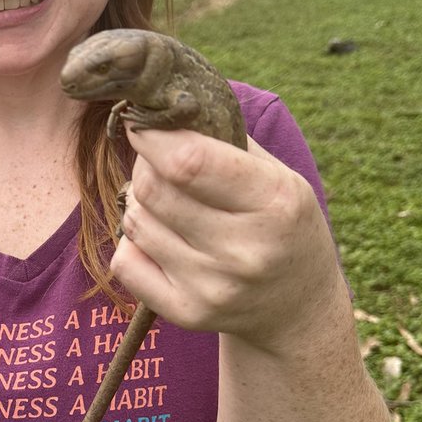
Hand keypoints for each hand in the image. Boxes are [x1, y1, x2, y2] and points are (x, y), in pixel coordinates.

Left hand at [110, 126, 342, 349]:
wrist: (297, 307)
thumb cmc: (282, 225)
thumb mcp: (278, 176)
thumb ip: (226, 141)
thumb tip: (159, 107)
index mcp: (274, 202)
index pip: (189, 161)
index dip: (153, 136)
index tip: (141, 122)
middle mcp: (245, 251)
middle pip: (153, 190)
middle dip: (146, 166)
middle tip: (159, 164)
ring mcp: (213, 288)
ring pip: (136, 222)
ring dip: (141, 204)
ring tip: (170, 206)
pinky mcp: (187, 314)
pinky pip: (124, 262)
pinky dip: (133, 243)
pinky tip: (162, 241)